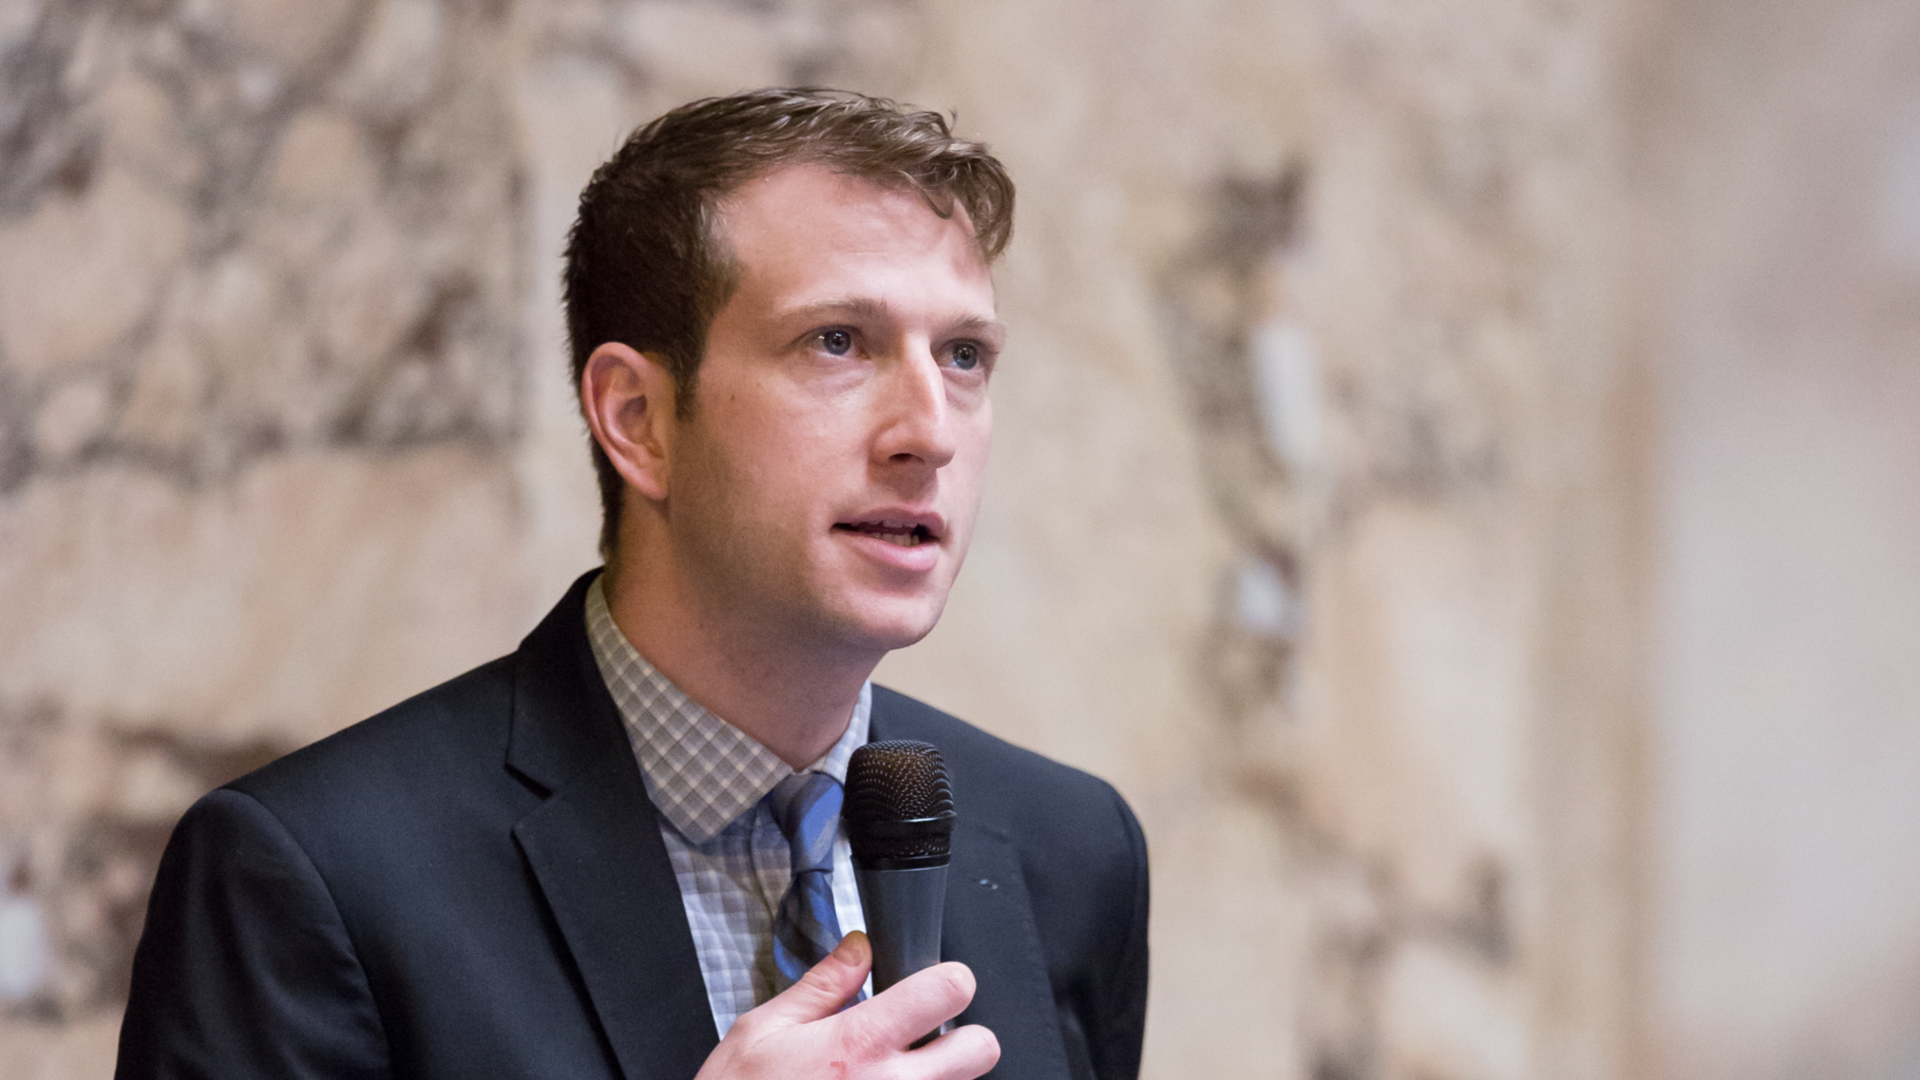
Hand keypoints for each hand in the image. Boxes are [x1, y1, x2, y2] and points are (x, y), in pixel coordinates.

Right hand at [694, 931, 999, 1079]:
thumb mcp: (762, 1032)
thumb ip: (821, 986)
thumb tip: (859, 948)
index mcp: (859, 1043)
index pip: (949, 989)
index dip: (948, 978)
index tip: (933, 983)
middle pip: (983, 1047)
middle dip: (963, 1036)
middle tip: (925, 1038)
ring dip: (939, 1078)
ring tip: (892, 1076)